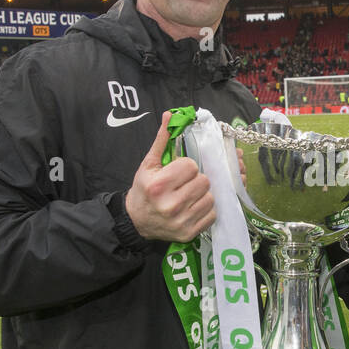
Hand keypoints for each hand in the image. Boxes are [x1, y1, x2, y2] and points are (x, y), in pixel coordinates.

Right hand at [124, 111, 214, 242]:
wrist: (136, 221)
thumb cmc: (143, 190)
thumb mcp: (148, 164)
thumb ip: (162, 141)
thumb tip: (170, 115)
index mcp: (159, 185)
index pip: (191, 166)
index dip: (187, 167)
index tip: (179, 171)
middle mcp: (170, 205)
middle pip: (204, 181)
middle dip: (197, 179)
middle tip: (186, 183)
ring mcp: (181, 221)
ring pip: (210, 198)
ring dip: (203, 194)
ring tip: (190, 195)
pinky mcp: (189, 233)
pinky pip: (212, 214)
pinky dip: (206, 209)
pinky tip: (193, 207)